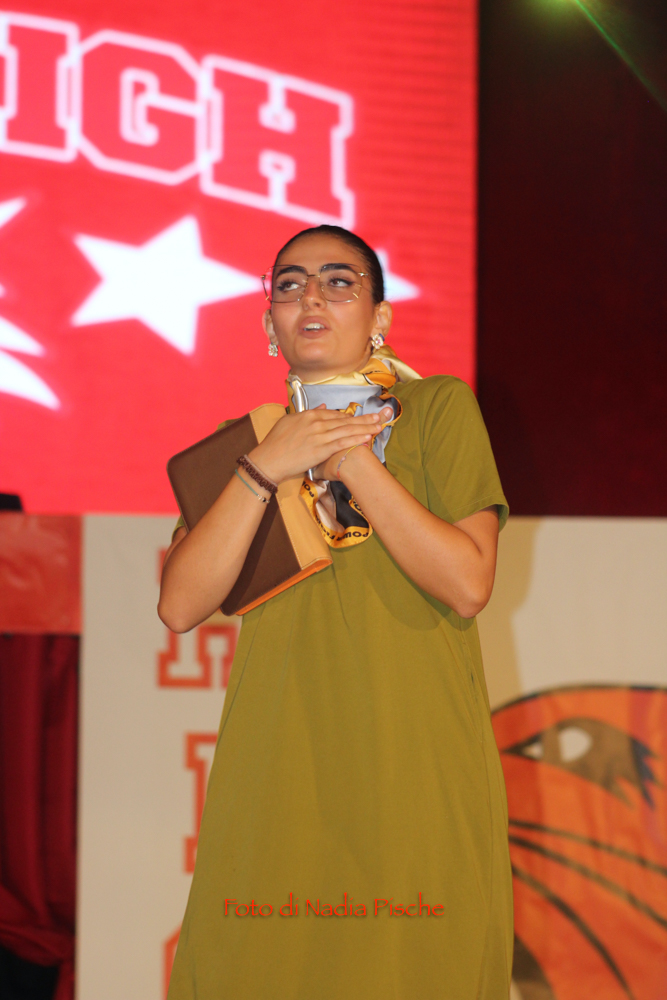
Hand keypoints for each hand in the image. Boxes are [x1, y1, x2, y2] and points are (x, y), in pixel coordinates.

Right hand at [248, 405, 382, 483]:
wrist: (269, 459)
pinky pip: (342, 442)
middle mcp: (316, 422)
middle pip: (345, 420)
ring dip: (365, 427)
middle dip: (364, 419)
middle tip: (379, 417)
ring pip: (347, 430)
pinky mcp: (321, 449)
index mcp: (308, 415)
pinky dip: (356, 439)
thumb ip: (307, 414)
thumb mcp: (289, 422)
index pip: (333, 414)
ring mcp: (320, 435)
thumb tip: (321, 408)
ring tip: (379, 425)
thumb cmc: (275, 443)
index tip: (360, 418)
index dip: (349, 417)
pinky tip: (367, 437)